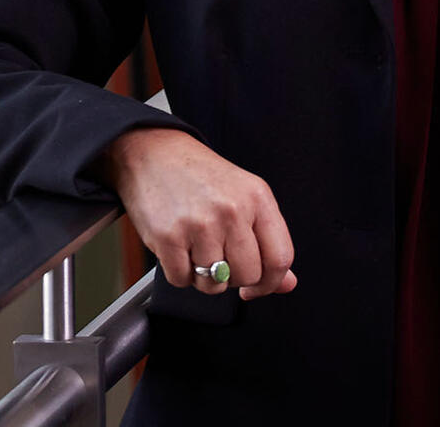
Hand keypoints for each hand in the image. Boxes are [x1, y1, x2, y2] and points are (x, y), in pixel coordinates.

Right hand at [102, 128, 297, 300]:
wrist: (153, 153)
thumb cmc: (198, 176)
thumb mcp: (243, 196)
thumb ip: (267, 240)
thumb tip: (286, 284)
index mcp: (257, 197)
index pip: (280, 258)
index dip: (270, 282)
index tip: (255, 286)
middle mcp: (232, 210)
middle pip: (247, 275)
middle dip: (232, 277)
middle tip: (218, 258)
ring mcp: (200, 224)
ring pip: (215, 284)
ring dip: (203, 277)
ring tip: (195, 249)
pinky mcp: (168, 237)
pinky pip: (182, 280)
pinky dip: (179, 273)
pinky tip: (177, 249)